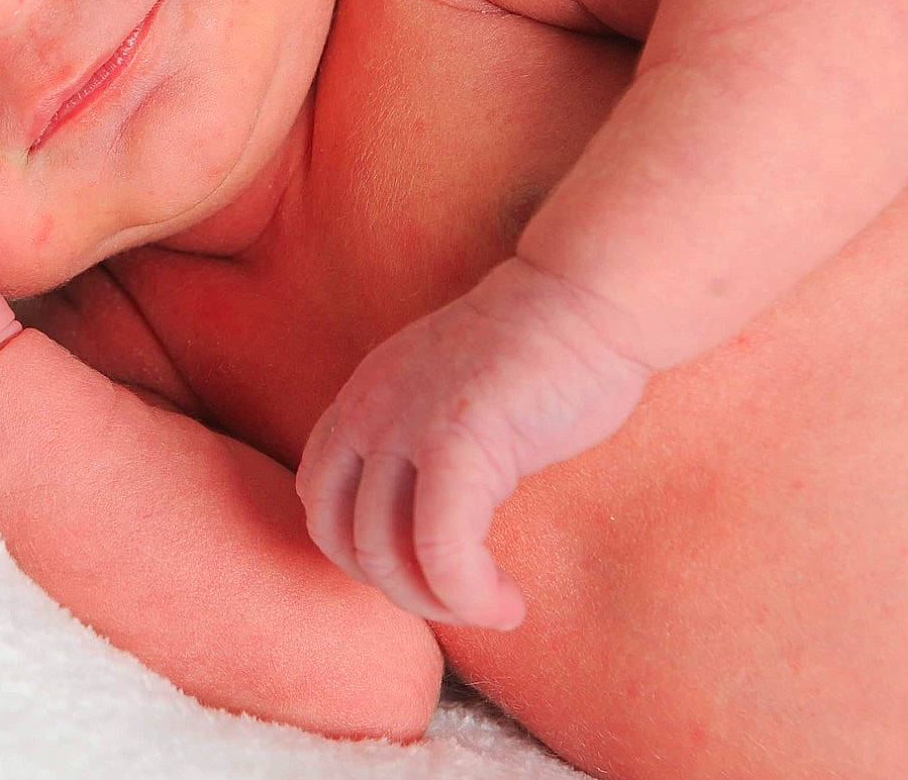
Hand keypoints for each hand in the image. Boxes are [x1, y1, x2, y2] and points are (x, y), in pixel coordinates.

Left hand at [294, 257, 649, 629]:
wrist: (588, 300)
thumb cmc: (542, 358)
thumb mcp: (449, 399)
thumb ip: (419, 447)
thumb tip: (418, 533)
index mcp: (363, 397)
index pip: (319, 498)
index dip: (362, 552)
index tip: (424, 571)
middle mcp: (369, 407)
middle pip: (341, 536)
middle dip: (399, 588)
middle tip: (461, 599)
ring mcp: (406, 421)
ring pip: (383, 552)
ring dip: (438, 604)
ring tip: (492, 608)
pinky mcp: (457, 437)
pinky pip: (441, 547)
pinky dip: (468, 594)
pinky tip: (506, 604)